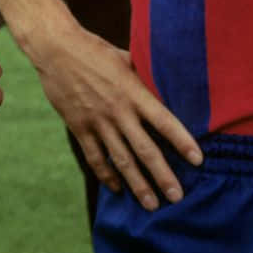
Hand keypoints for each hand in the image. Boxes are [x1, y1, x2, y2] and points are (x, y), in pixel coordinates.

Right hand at [27, 22, 201, 208]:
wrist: (53, 47)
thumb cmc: (92, 48)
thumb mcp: (123, 57)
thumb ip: (142, 76)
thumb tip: (163, 86)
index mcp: (131, 91)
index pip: (163, 121)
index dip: (182, 141)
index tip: (198, 160)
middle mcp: (117, 110)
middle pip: (145, 149)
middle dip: (163, 176)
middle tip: (177, 197)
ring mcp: (96, 120)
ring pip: (121, 159)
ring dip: (137, 184)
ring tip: (151, 205)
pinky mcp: (78, 126)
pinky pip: (94, 156)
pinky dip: (106, 174)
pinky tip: (116, 187)